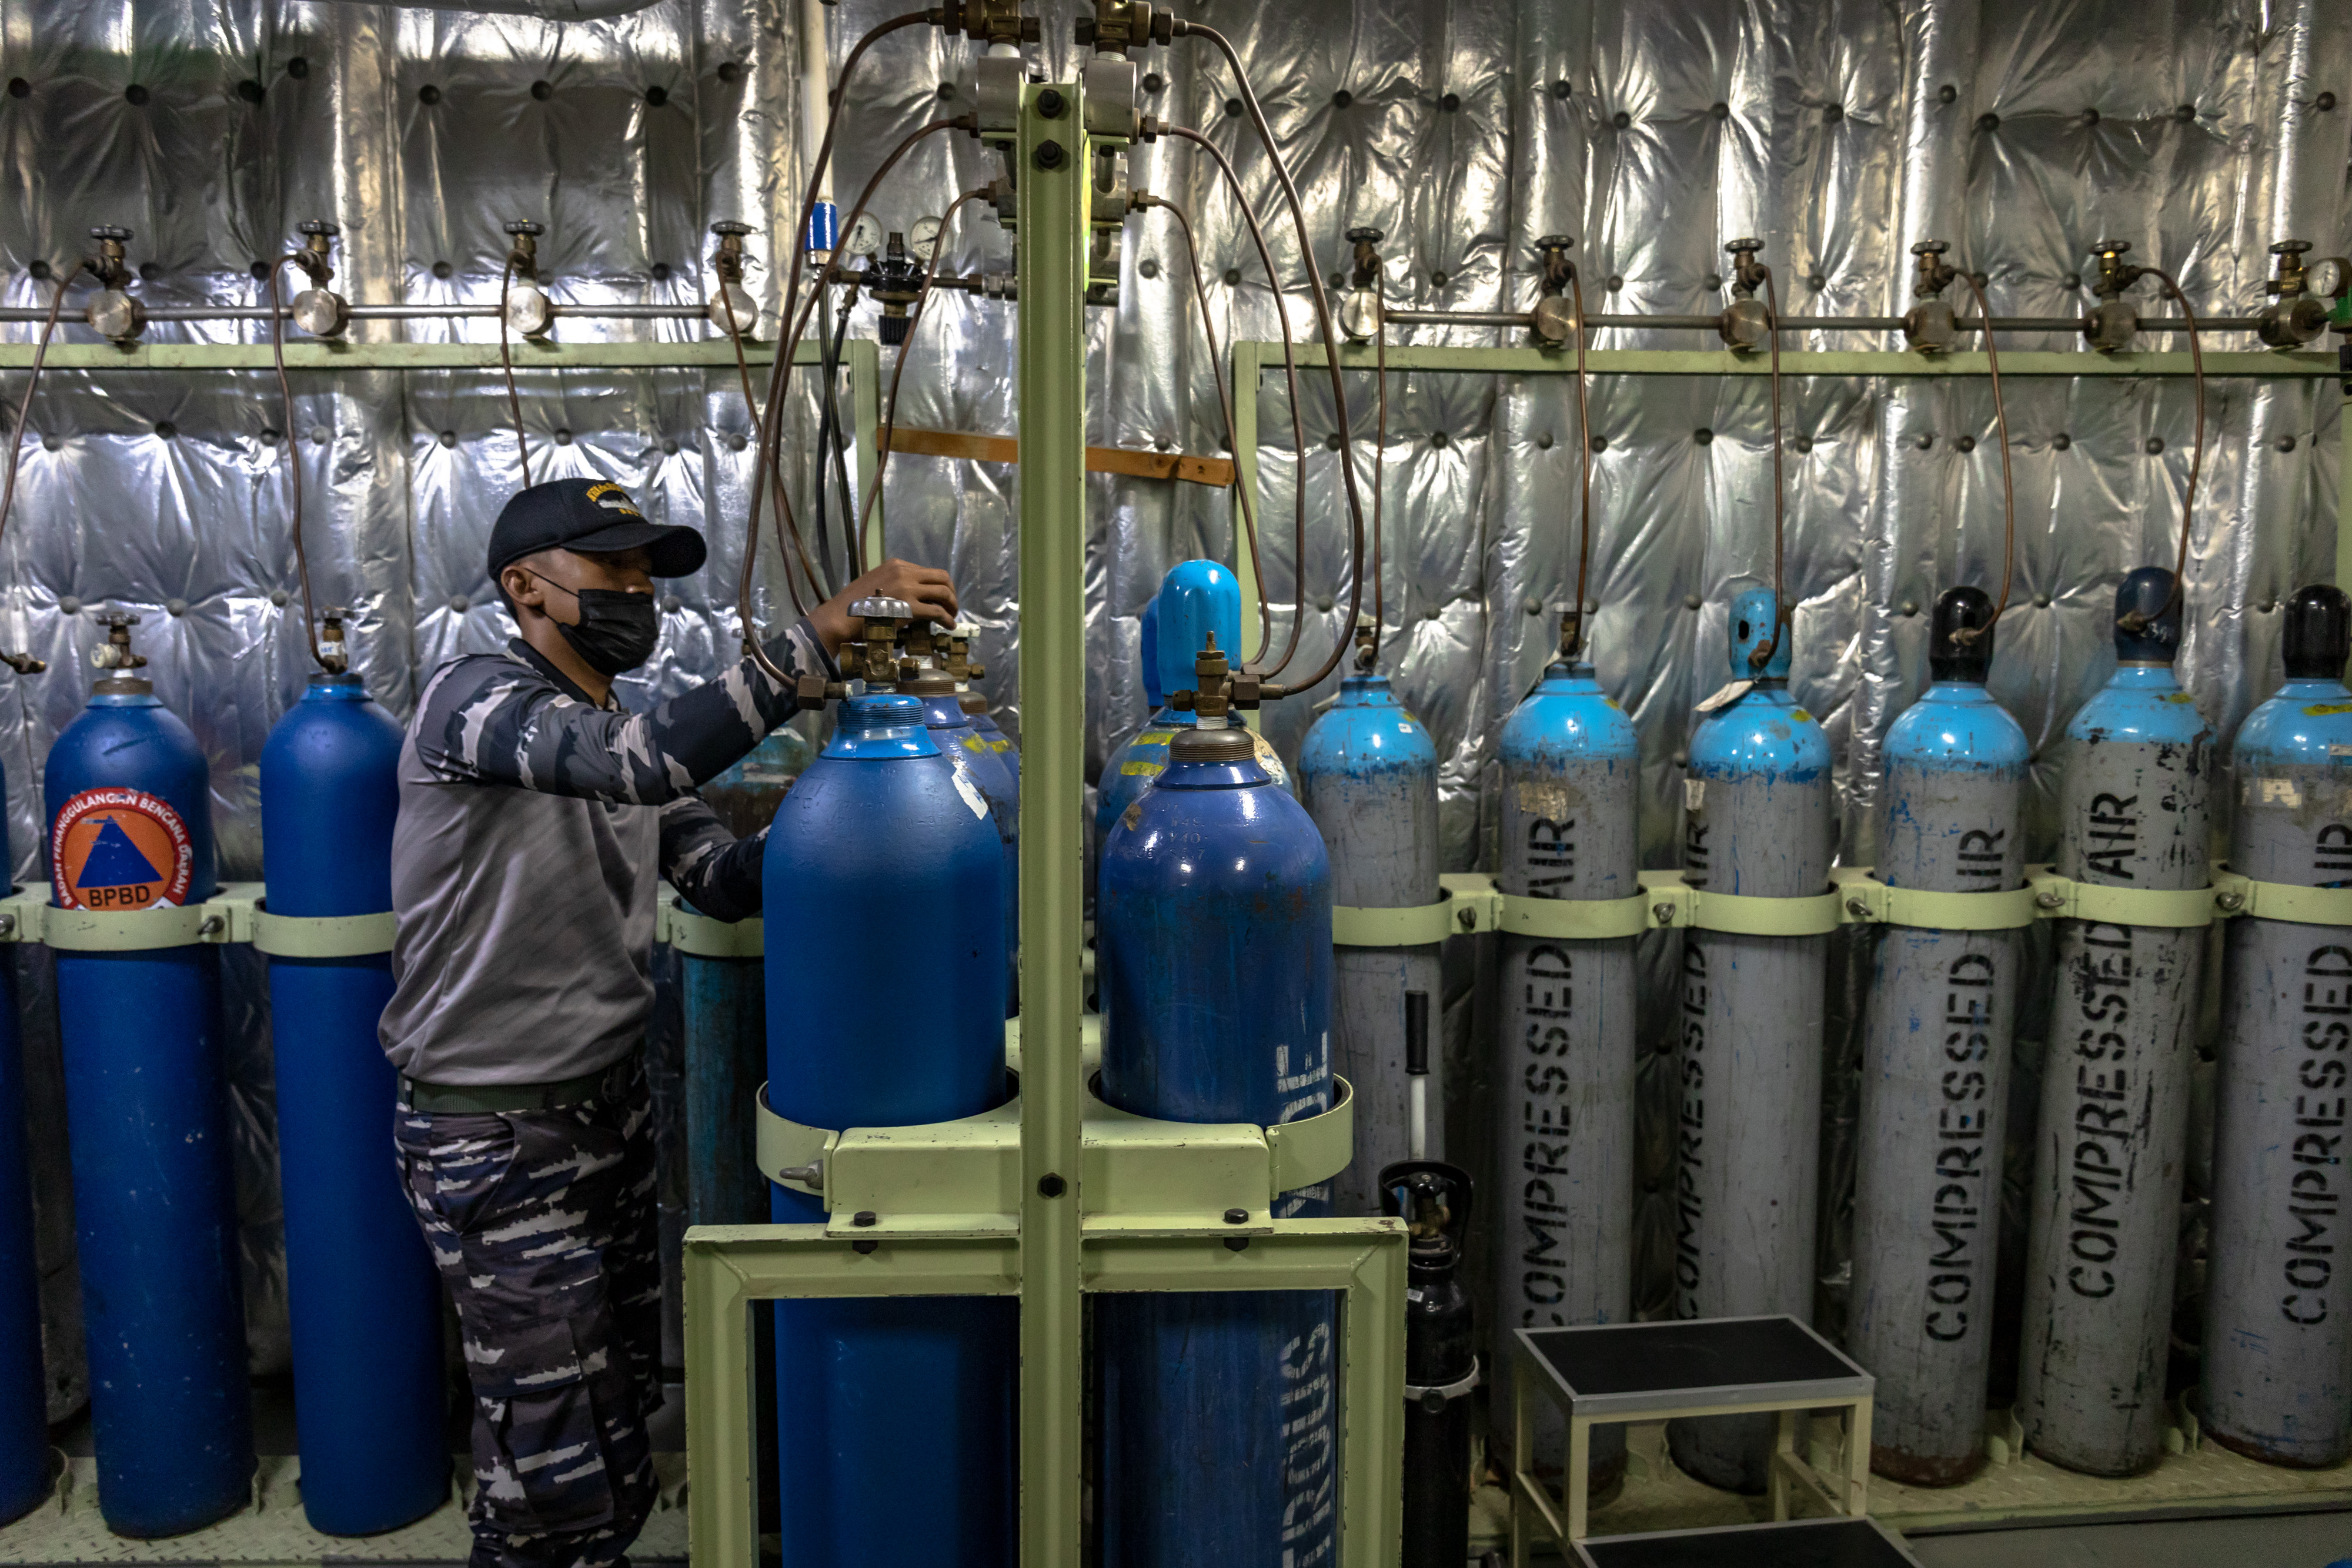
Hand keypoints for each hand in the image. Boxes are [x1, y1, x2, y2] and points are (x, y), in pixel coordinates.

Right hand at [811, 558, 959, 654]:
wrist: (841, 617)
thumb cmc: (854, 604)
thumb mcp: (875, 582)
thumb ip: (894, 583)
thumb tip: (909, 595)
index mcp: (897, 565)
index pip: (927, 571)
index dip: (938, 585)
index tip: (940, 597)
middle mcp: (905, 572)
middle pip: (942, 578)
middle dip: (951, 592)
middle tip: (951, 606)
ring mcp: (908, 589)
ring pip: (944, 593)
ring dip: (952, 606)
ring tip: (952, 616)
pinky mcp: (910, 608)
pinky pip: (937, 612)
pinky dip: (947, 619)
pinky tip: (949, 626)